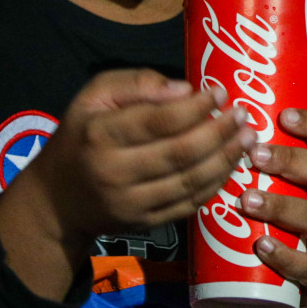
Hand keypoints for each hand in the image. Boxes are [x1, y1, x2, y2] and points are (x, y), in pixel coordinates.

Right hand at [13, 68, 254, 242]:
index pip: (159, 121)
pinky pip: (190, 204)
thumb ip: (137, 82)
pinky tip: (232, 163)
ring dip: (227, 158)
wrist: (58, 200)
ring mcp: (131, 204)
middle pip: (181, 153)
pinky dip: (217, 183)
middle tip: (244, 115)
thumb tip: (185, 89)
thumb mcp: (95, 96)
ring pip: (191, 182)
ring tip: (249, 137)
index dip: (196, 107)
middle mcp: (115, 173)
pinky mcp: (145, 224)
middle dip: (220, 132)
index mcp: (101, 135)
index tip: (220, 91)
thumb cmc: (83, 135)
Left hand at [239, 108, 306, 307]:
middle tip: (254, 155)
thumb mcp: (300, 190)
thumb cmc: (296, 222)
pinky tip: (262, 246)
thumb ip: (273, 168)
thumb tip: (215, 136)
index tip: (284, 116)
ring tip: (247, 200)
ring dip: (280, 206)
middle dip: (290, 161)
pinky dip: (284, 255)